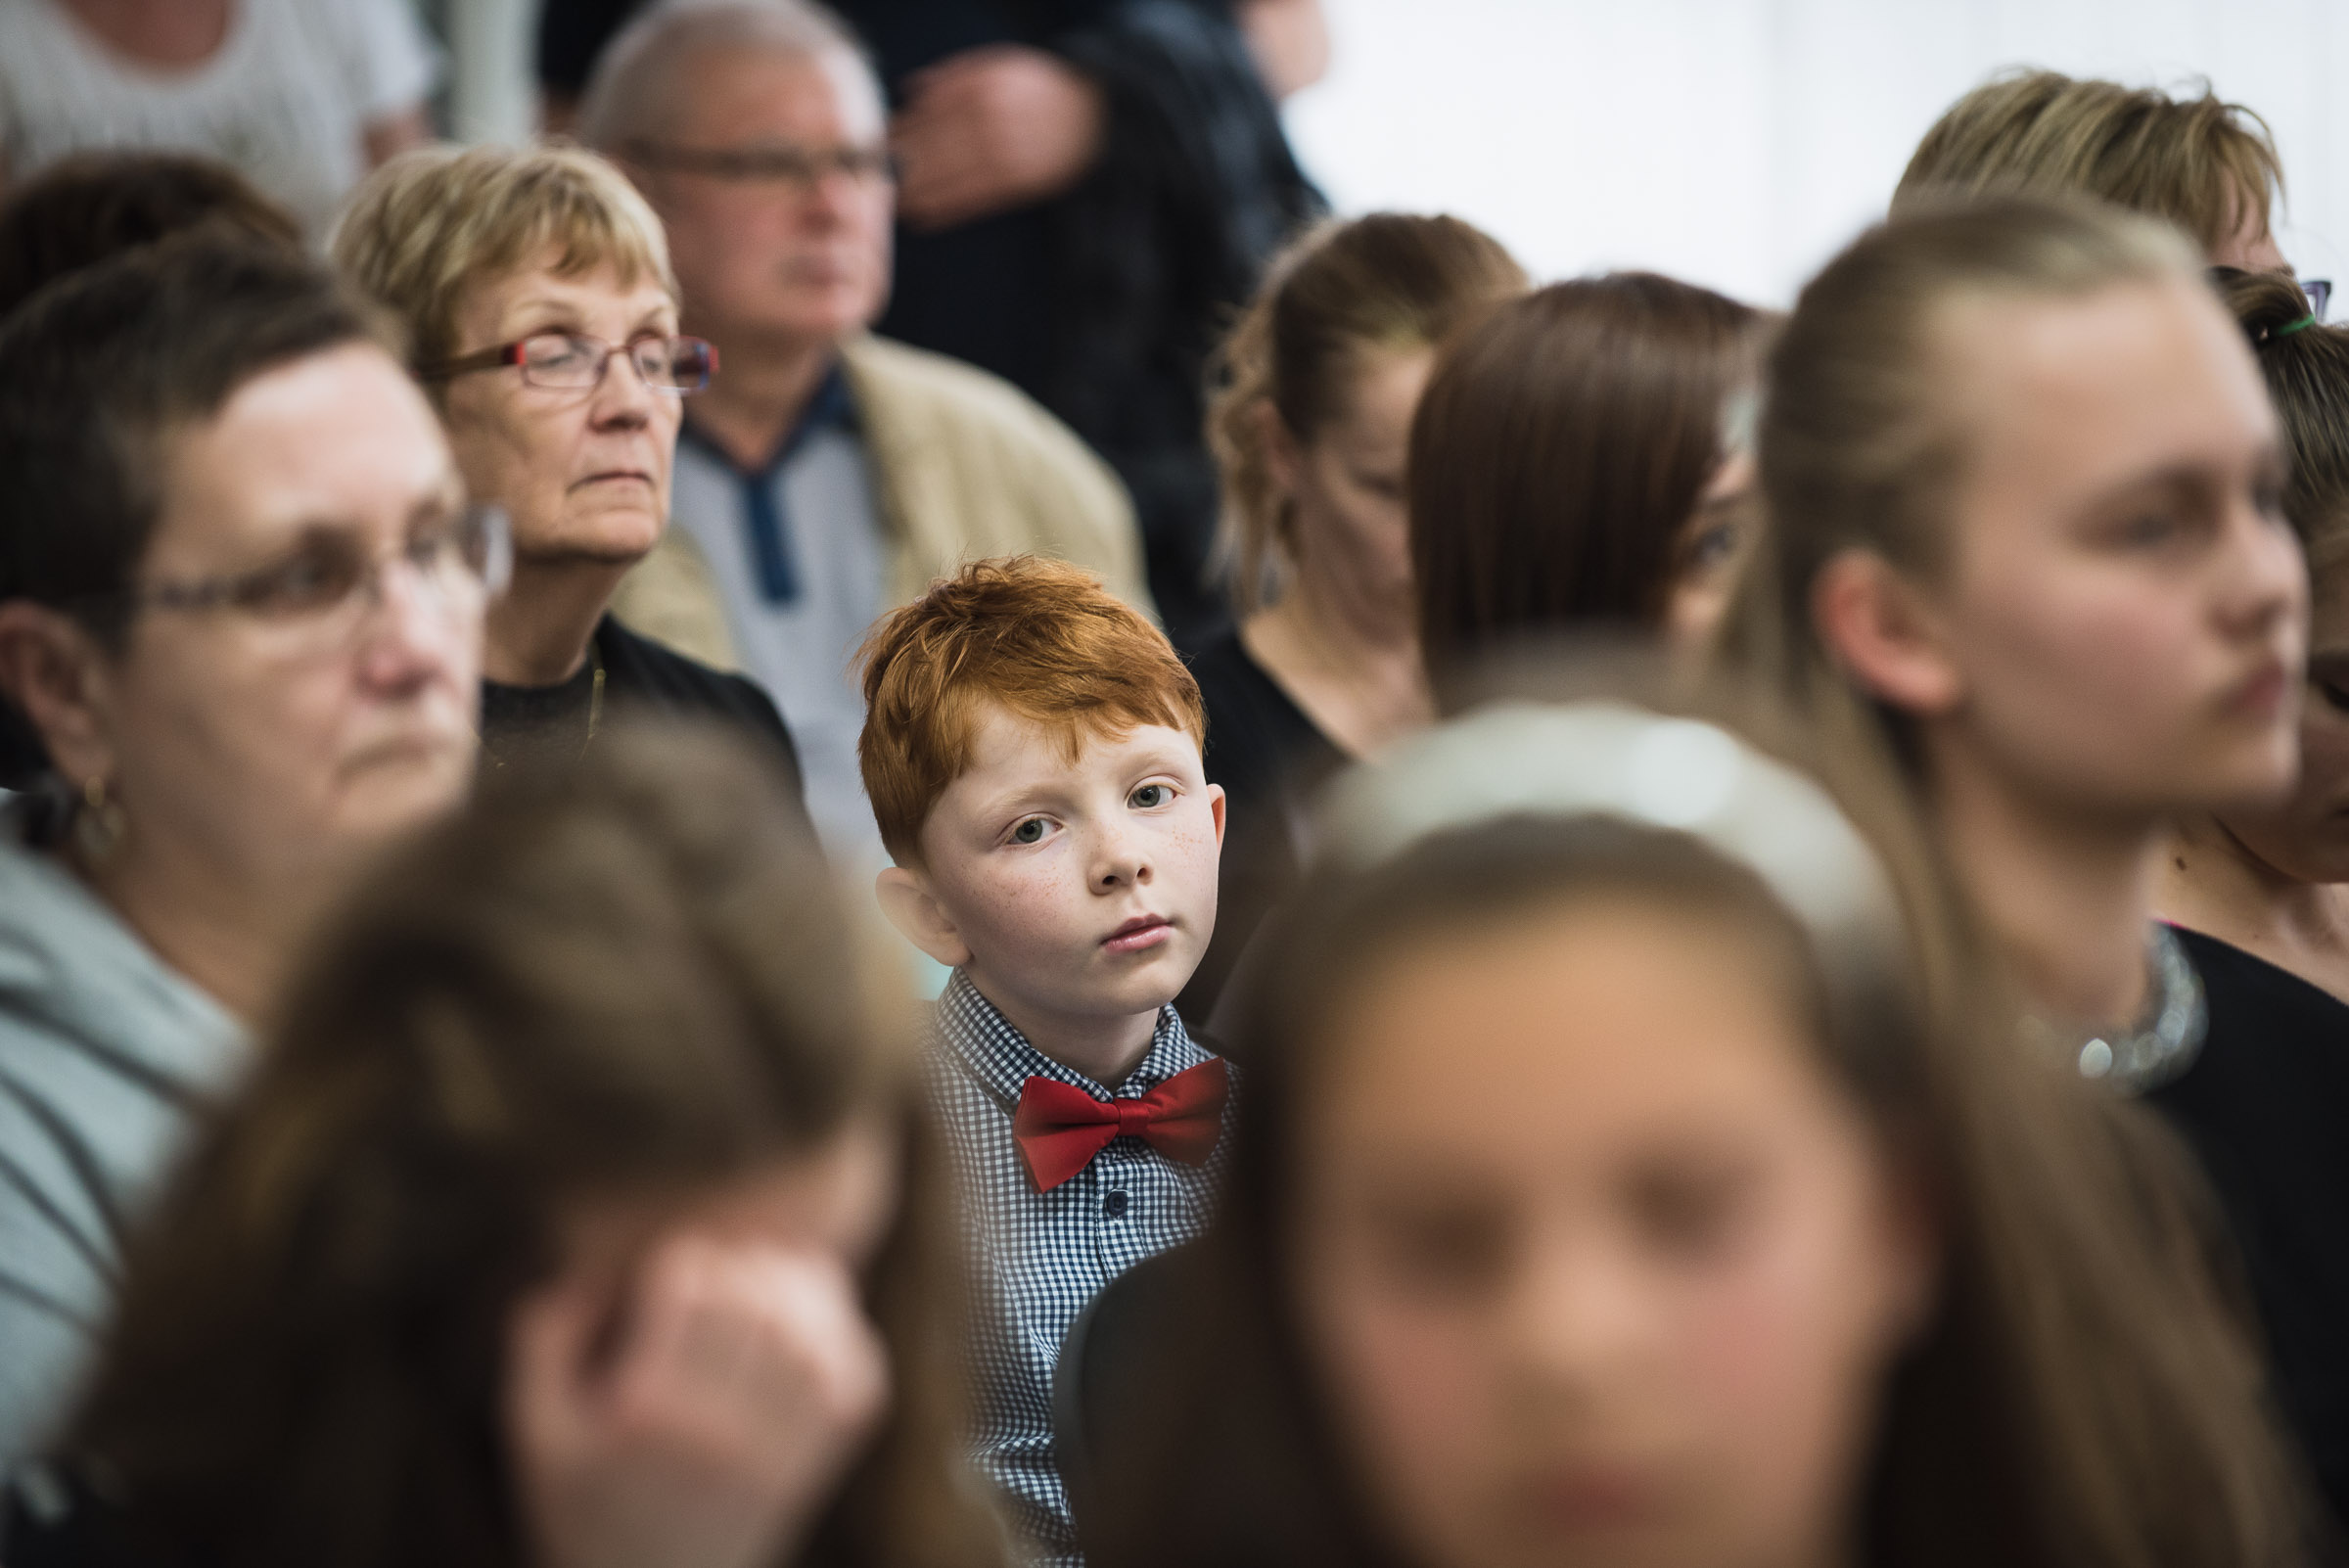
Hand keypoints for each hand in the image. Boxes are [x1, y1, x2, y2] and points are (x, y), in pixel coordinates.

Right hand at [506, 1236, 890, 1567]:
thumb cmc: (581, 1505)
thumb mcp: (533, 1431)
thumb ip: (543, 1342)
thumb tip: (592, 1272)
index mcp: (643, 1414)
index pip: (688, 1292)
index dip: (683, 1262)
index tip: (670, 1271)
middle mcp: (714, 1435)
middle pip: (756, 1308)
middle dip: (742, 1267)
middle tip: (724, 1269)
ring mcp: (769, 1456)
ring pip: (813, 1339)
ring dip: (798, 1293)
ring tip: (770, 1282)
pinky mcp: (806, 1471)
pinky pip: (855, 1383)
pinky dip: (845, 1338)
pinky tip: (812, 1321)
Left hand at [890, 45, 1104, 230]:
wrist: (1095, 113)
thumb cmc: (1040, 88)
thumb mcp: (998, 65)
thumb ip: (953, 75)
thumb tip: (910, 91)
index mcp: (978, 86)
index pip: (924, 111)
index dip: (898, 130)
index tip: (876, 143)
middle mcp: (986, 120)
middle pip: (929, 146)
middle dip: (898, 164)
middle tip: (872, 180)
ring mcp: (1002, 153)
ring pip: (945, 176)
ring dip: (914, 193)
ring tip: (893, 204)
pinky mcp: (1017, 181)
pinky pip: (972, 199)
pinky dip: (945, 210)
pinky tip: (924, 217)